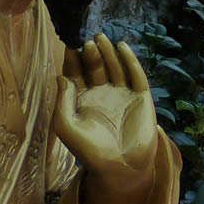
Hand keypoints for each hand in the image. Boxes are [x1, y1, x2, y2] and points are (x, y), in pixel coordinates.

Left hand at [54, 35, 160, 189]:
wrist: (120, 165)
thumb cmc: (89, 149)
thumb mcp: (66, 125)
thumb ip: (63, 100)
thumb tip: (62, 76)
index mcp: (82, 101)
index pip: (77, 74)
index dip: (73, 59)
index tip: (70, 43)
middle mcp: (102, 94)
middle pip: (95, 67)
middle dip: (91, 53)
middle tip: (87, 39)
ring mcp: (122, 94)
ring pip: (115, 67)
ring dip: (108, 52)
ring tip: (101, 38)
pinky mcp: (140, 96)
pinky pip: (135, 74)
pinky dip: (130, 60)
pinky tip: (122, 47)